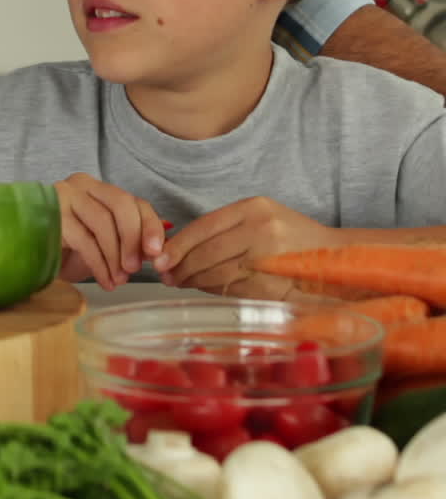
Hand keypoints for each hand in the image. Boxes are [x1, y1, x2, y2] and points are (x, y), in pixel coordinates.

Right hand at [54, 172, 165, 290]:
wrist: (26, 249)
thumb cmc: (68, 246)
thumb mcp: (101, 239)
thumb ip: (127, 237)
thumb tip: (160, 247)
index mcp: (98, 188)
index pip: (132, 201)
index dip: (149, 226)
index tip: (157, 252)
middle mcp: (82, 185)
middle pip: (120, 205)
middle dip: (134, 238)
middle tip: (136, 268)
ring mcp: (65, 196)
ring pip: (103, 223)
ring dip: (116, 256)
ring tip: (119, 280)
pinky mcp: (52, 215)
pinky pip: (84, 240)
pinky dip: (100, 265)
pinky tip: (106, 282)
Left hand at [152, 197, 341, 298]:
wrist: (337, 259)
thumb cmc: (294, 240)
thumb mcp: (263, 219)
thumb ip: (229, 229)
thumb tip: (183, 249)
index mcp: (254, 207)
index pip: (204, 226)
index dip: (179, 244)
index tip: (161, 256)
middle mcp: (260, 228)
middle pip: (207, 251)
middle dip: (182, 265)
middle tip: (167, 275)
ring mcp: (268, 257)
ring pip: (217, 272)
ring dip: (194, 281)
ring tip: (181, 283)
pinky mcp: (273, 284)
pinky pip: (232, 289)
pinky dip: (213, 290)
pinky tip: (205, 289)